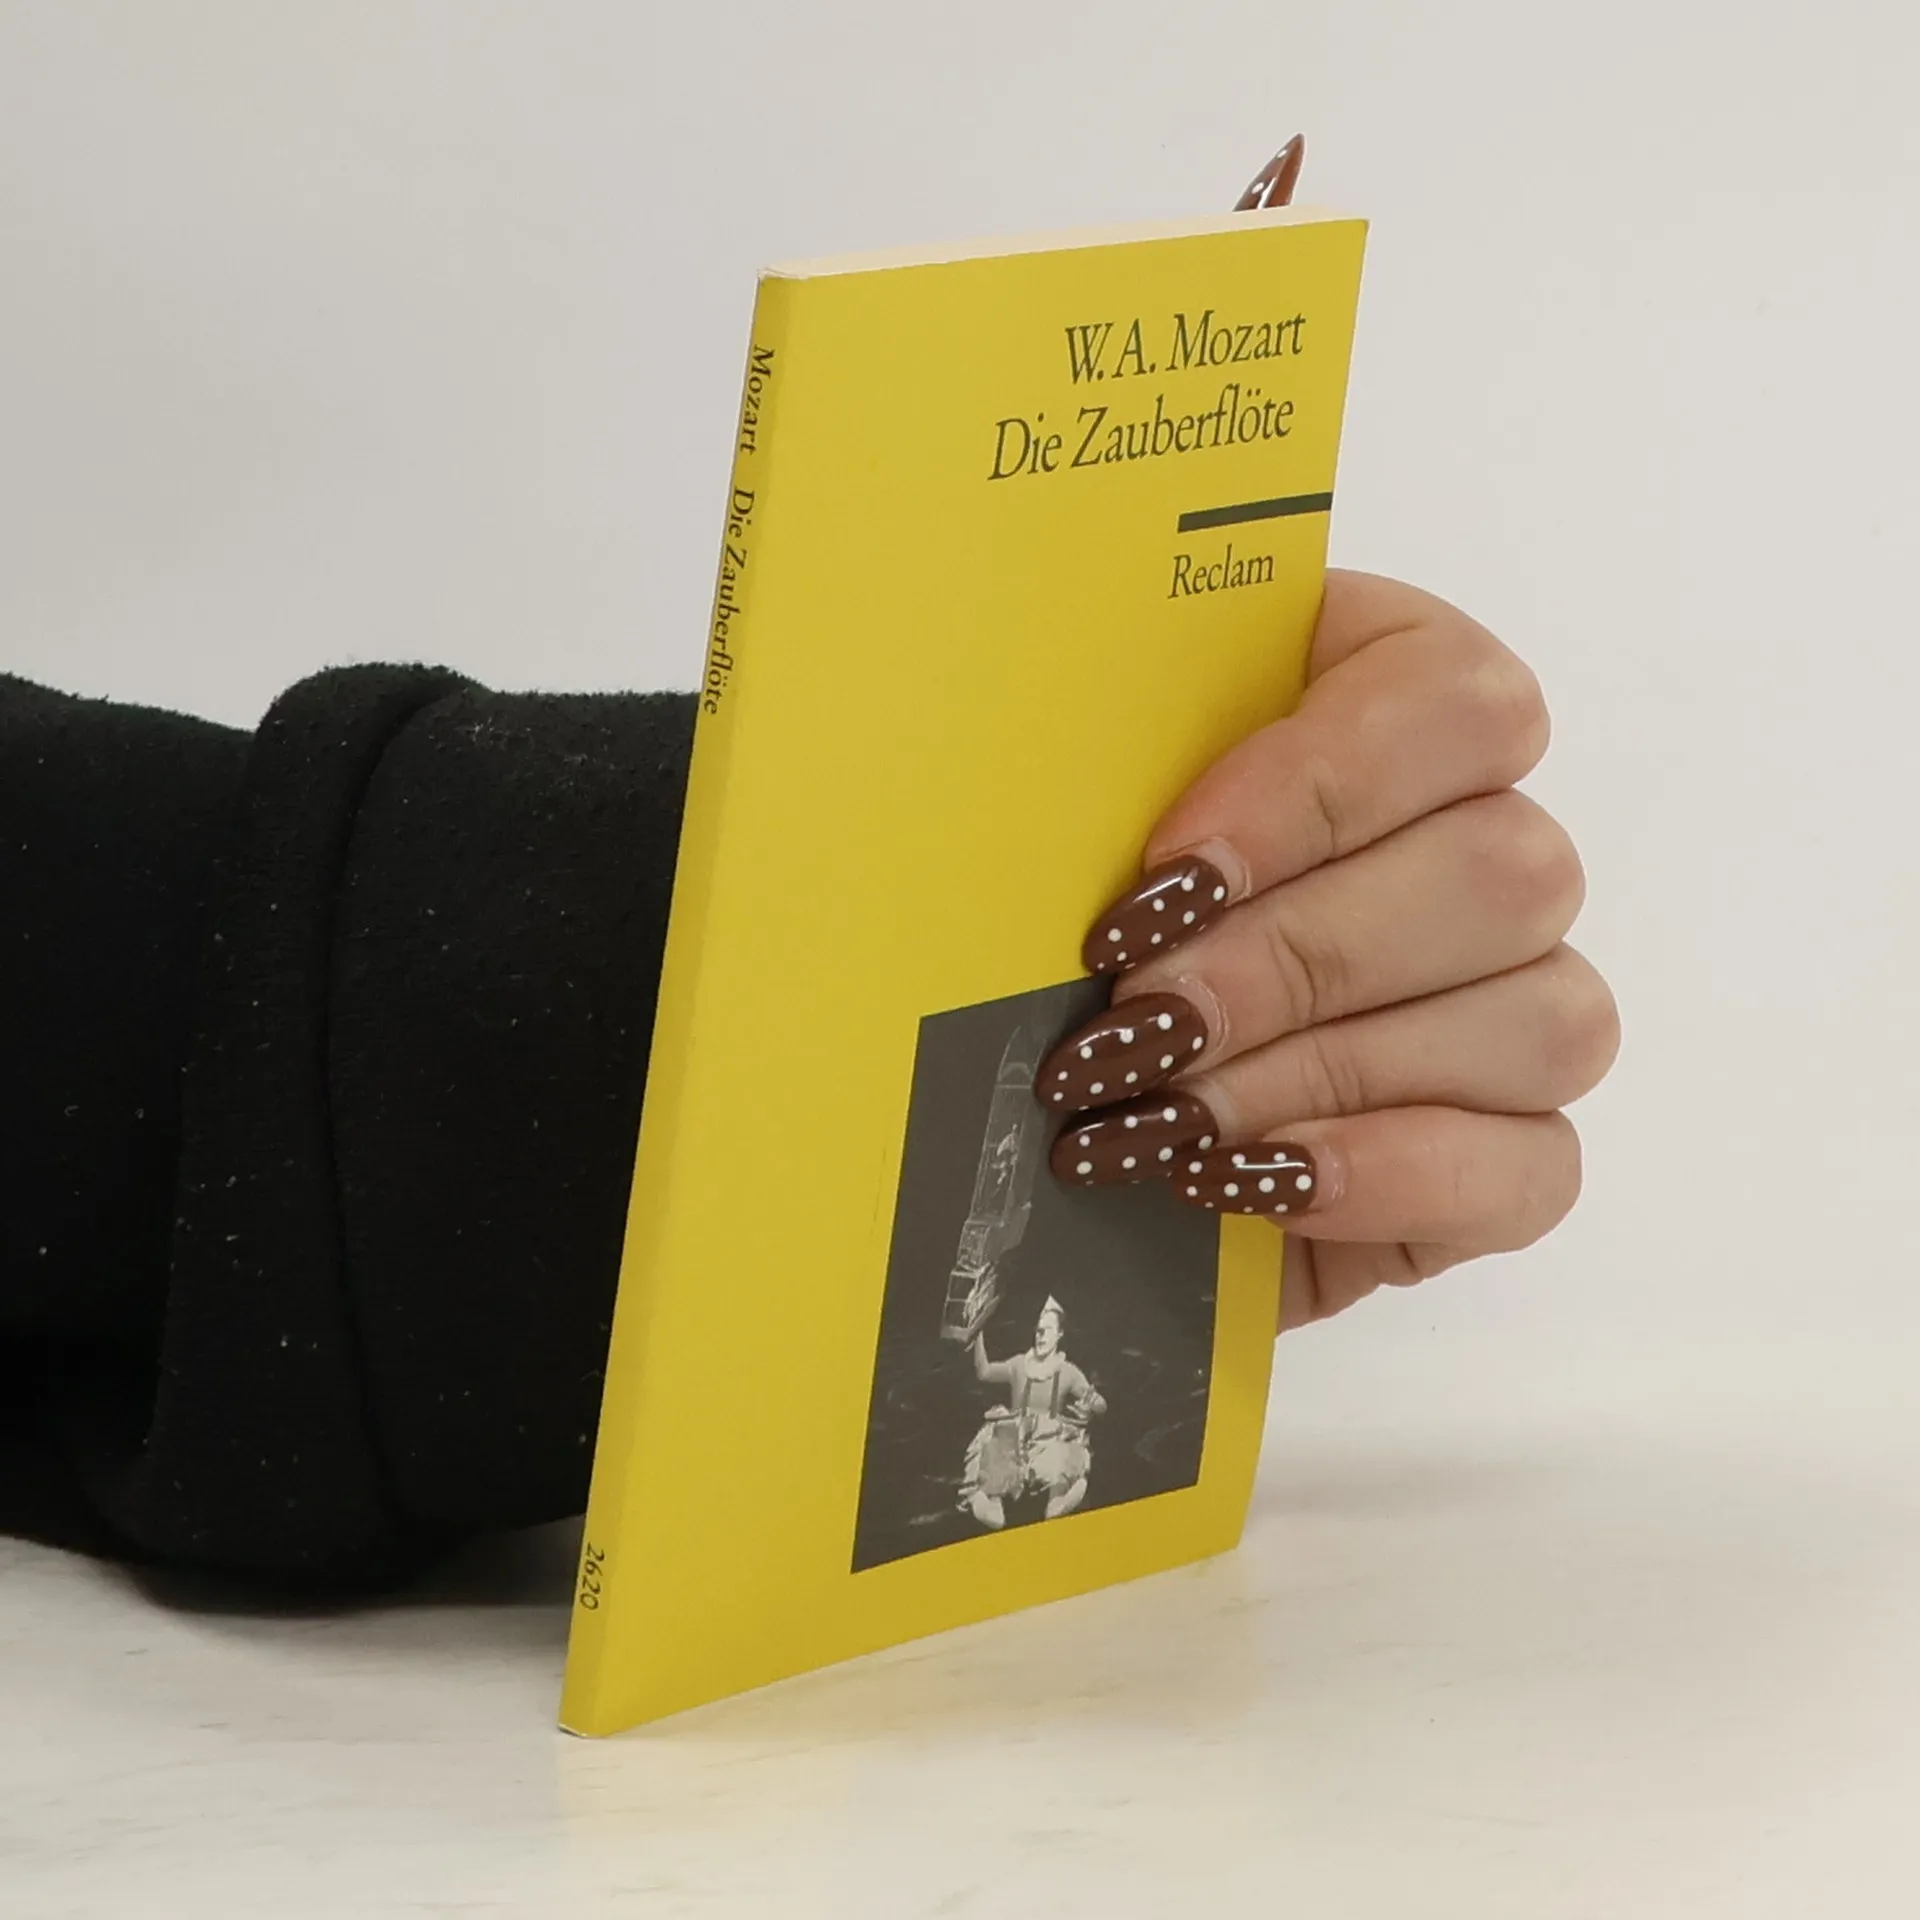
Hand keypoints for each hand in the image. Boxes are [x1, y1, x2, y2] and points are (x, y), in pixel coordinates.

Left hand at [1038, 571, 1617, 1328]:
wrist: (1031, 1131)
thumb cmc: (1038, 938)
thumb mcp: (1043, 814)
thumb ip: (1093, 752)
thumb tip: (1079, 720)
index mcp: (1385, 701)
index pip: (1455, 699)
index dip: (1323, 786)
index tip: (1169, 873)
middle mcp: (1483, 841)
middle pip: (1501, 869)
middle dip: (1292, 960)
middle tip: (1138, 1020)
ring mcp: (1521, 1001)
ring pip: (1540, 1015)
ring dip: (1326, 1072)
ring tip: (1166, 1115)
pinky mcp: (1513, 1153)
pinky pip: (1533, 1162)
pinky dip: (1386, 1175)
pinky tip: (1249, 1178)